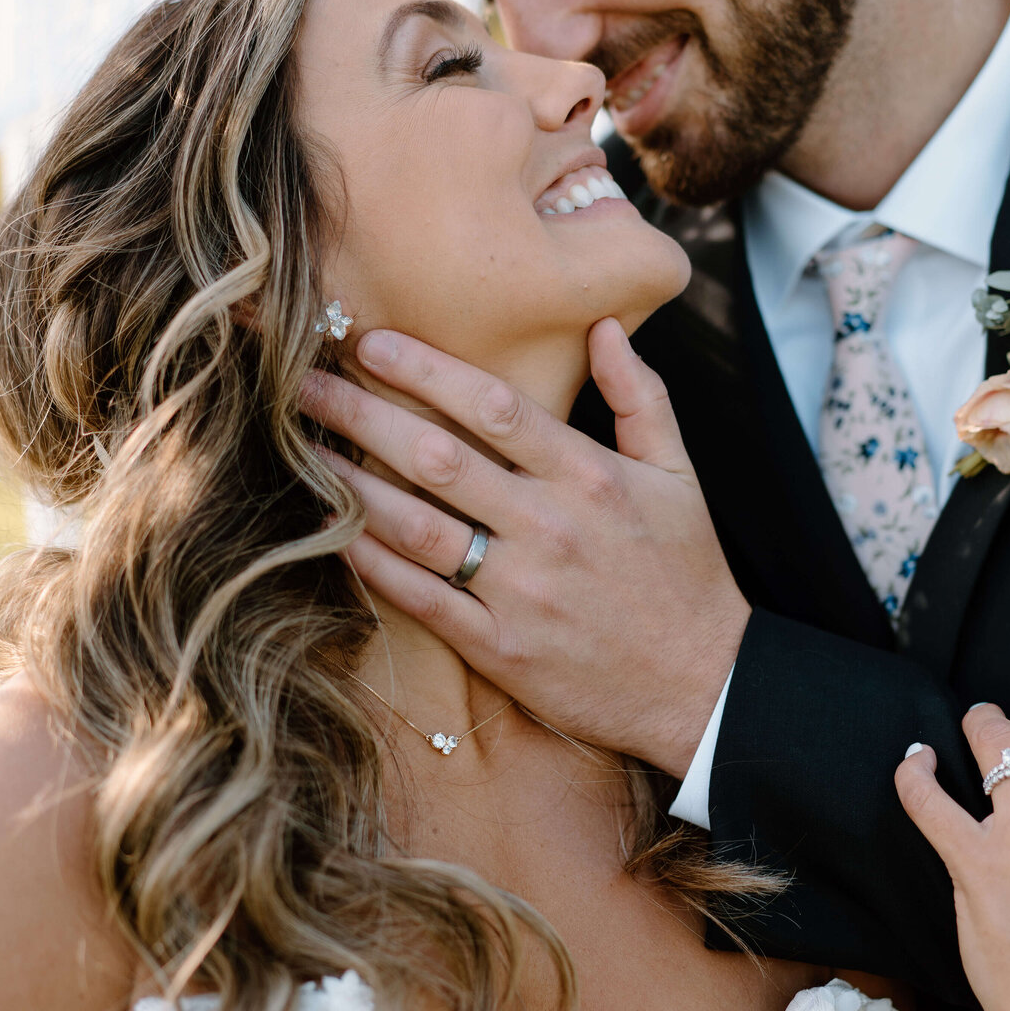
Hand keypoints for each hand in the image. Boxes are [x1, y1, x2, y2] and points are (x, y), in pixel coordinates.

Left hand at [299, 319, 749, 775]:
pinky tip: (330, 534)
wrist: (706, 686)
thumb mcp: (681, 475)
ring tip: (303, 450)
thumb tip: (601, 325)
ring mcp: (520, 591)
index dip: (424, 369)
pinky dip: (370, 564)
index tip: (370, 344)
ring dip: (351, 483)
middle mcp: (548, 526)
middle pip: (436, 456)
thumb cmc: (688, 576)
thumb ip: (640, 396)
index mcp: (589, 476)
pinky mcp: (500, 648)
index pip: (492, 405)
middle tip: (305, 384)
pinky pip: (419, 598)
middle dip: (362, 414)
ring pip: (415, 524)